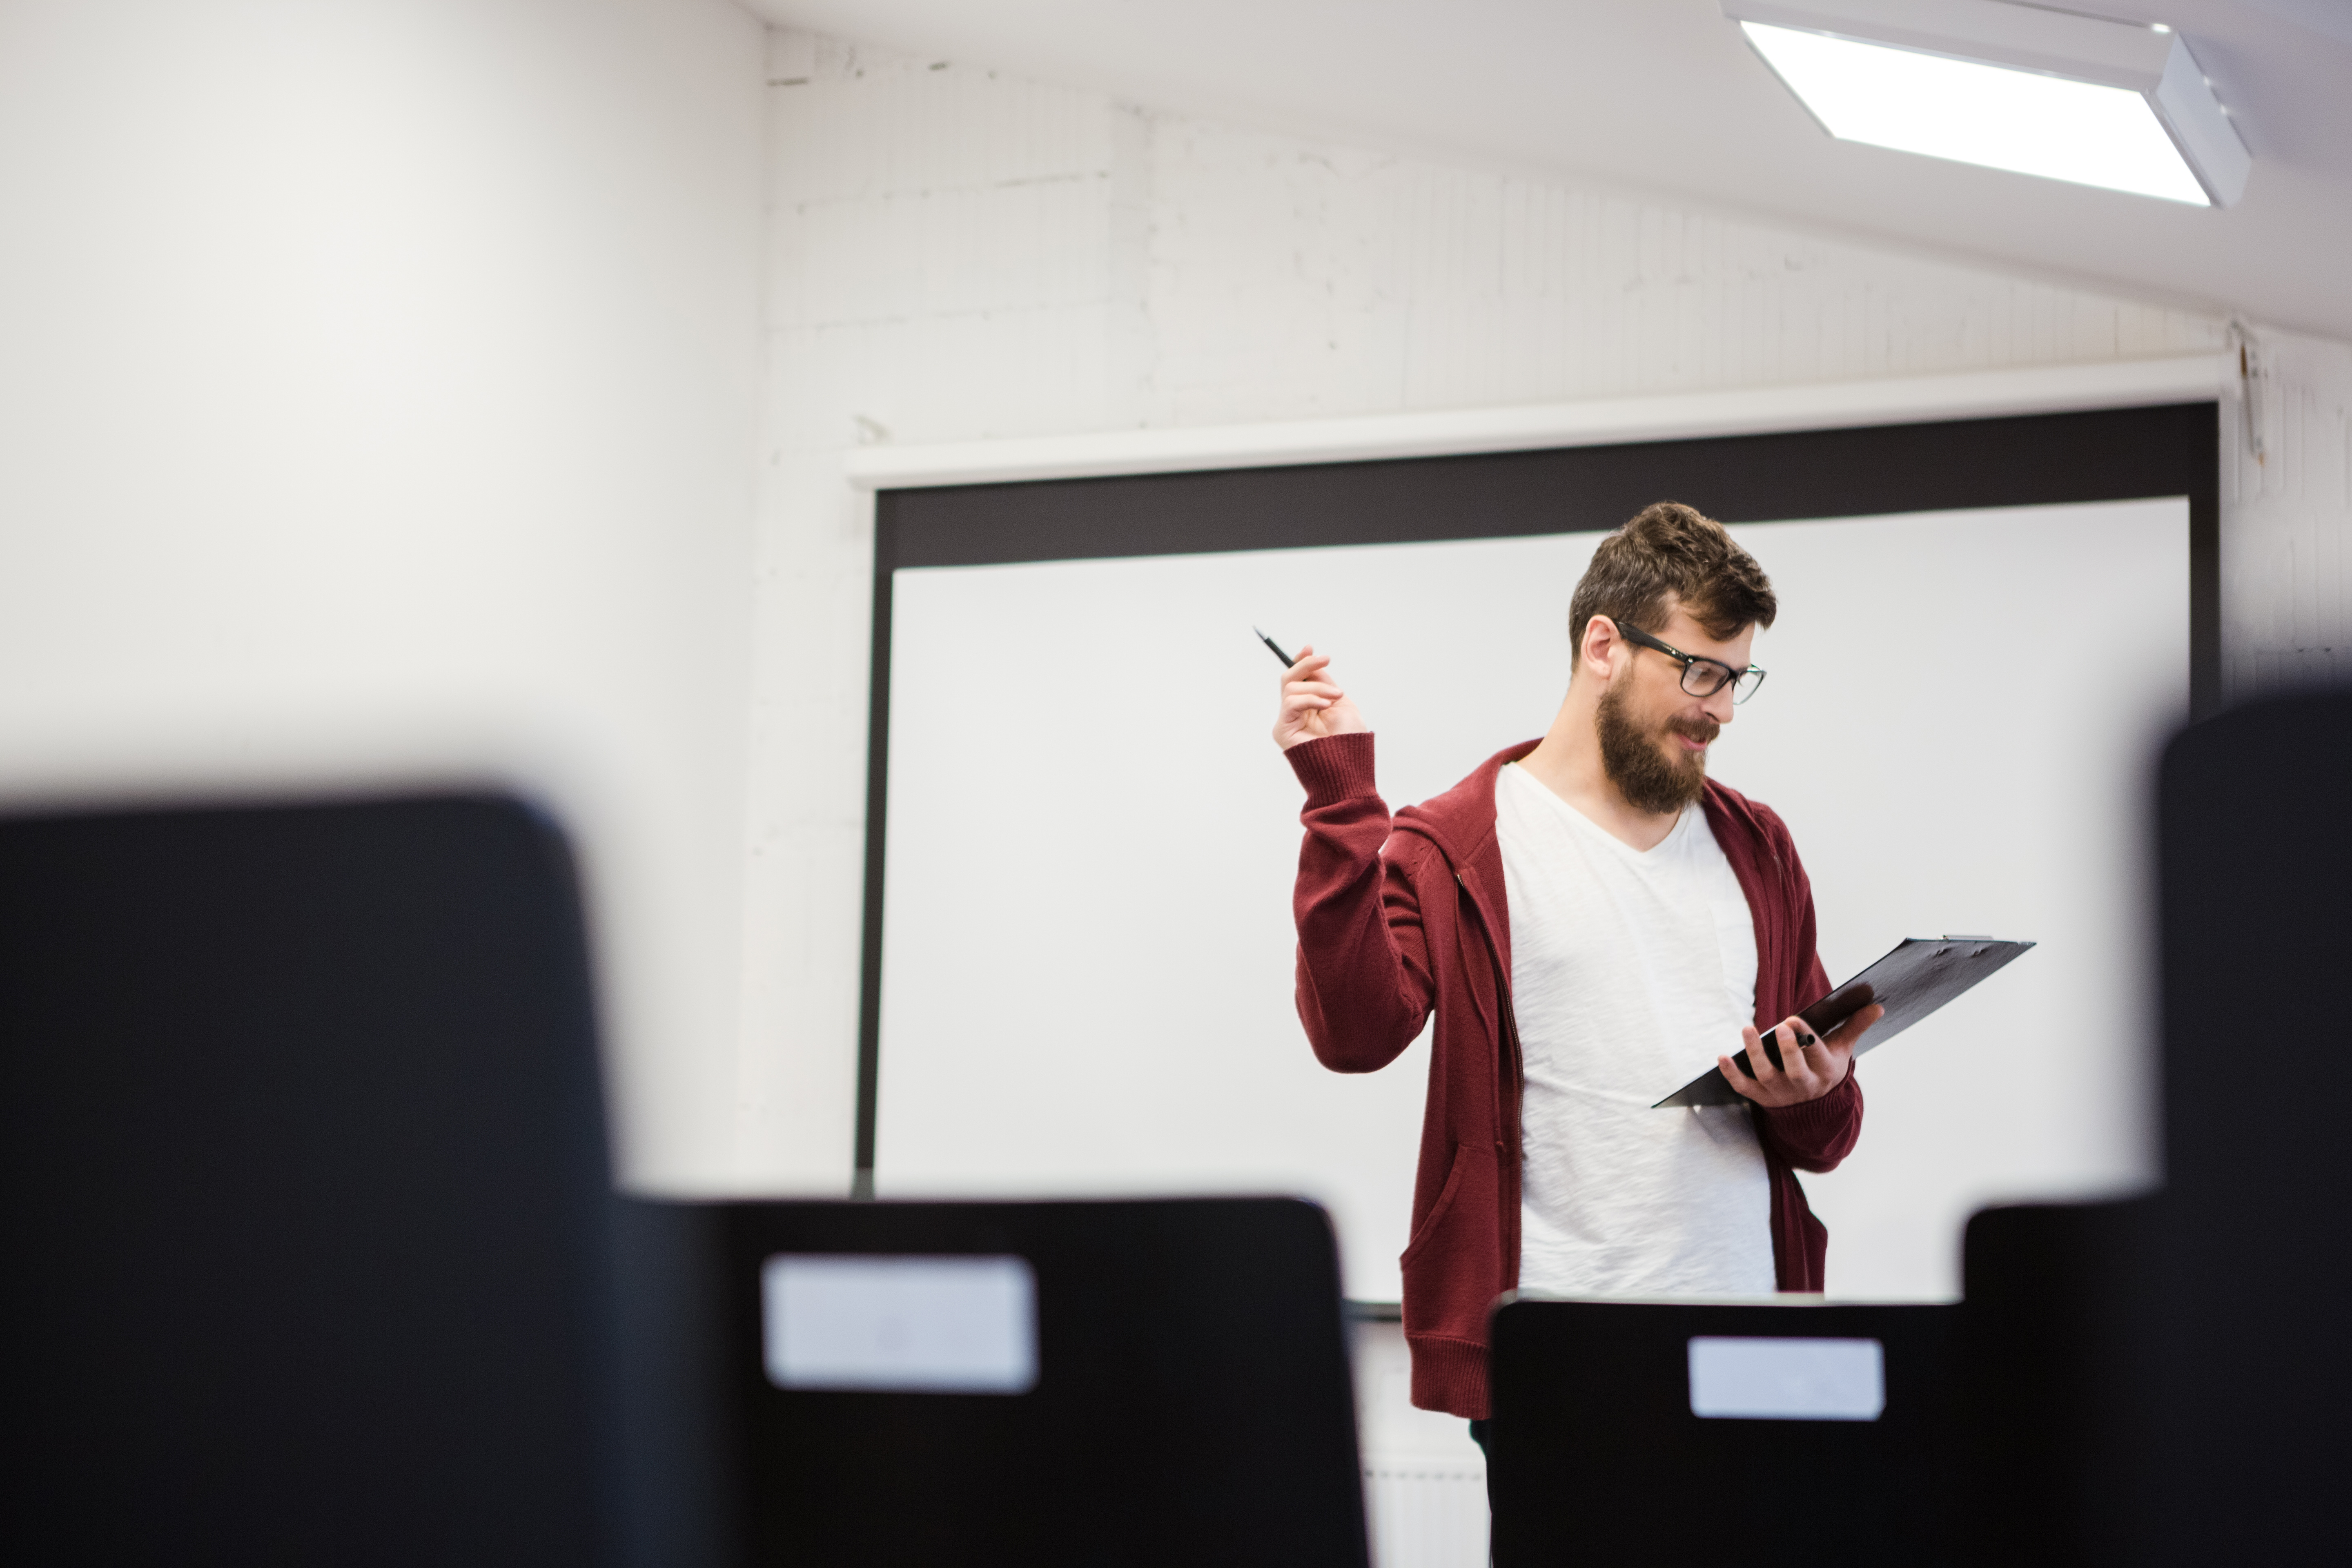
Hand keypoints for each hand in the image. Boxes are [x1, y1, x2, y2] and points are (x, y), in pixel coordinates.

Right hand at [1272, 645, 1368, 750]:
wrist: (1348, 765)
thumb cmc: (1349, 740)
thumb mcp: (1340, 702)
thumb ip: (1323, 683)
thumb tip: (1313, 664)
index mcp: (1310, 707)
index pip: (1298, 680)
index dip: (1301, 662)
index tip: (1310, 649)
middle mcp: (1296, 713)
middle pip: (1289, 679)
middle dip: (1305, 665)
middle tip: (1325, 659)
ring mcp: (1288, 721)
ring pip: (1291, 687)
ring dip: (1318, 687)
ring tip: (1335, 696)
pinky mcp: (1283, 730)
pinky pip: (1290, 702)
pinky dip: (1309, 698)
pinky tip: (1325, 705)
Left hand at [1719, 1004, 1883, 1107]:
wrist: (1816, 1108)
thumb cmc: (1826, 1068)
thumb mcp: (1843, 1050)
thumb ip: (1856, 1026)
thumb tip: (1877, 1005)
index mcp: (1824, 1071)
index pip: (1816, 1055)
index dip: (1806, 1039)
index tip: (1795, 1020)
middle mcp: (1802, 1084)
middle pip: (1794, 1070)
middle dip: (1788, 1050)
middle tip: (1780, 1025)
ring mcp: (1780, 1092)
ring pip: (1765, 1075)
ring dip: (1754, 1053)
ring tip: (1747, 1029)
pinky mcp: (1761, 1097)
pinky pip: (1743, 1087)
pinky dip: (1732, 1074)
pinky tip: (1721, 1056)